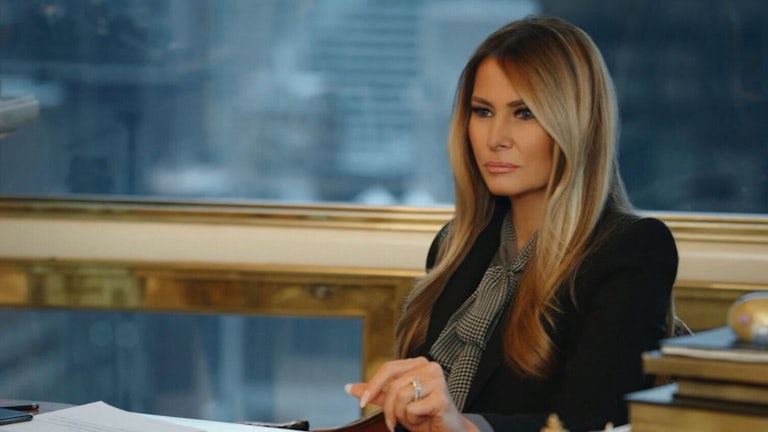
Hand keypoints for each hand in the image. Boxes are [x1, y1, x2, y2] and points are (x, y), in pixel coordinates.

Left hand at [345, 357, 478, 431]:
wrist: (447, 431)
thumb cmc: (423, 416)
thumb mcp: (396, 403)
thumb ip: (376, 393)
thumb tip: (349, 387)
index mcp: (417, 363)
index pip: (388, 368)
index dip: (373, 385)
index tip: (363, 402)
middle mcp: (429, 367)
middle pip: (393, 384)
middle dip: (388, 407)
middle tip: (391, 422)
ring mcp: (437, 380)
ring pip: (401, 396)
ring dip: (402, 415)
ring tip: (414, 419)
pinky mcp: (442, 397)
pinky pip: (413, 408)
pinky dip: (414, 420)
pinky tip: (425, 420)